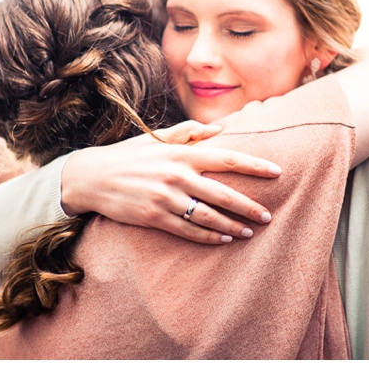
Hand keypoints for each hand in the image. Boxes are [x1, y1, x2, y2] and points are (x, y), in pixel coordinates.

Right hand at [60, 120, 279, 243]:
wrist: (92, 176)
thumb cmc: (128, 155)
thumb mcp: (157, 138)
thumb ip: (189, 132)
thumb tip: (220, 129)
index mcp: (181, 153)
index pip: (227, 158)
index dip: (254, 166)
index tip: (277, 172)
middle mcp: (177, 175)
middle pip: (223, 193)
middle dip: (249, 206)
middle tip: (268, 216)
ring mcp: (166, 198)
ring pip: (209, 216)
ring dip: (232, 225)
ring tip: (249, 232)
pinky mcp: (154, 217)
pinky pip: (188, 230)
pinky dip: (209, 236)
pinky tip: (224, 240)